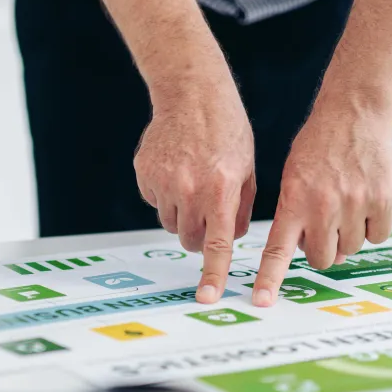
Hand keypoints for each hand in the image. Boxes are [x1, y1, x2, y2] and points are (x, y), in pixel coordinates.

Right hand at [135, 80, 256, 304]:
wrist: (192, 94)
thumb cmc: (227, 130)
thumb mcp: (246, 170)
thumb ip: (238, 208)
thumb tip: (227, 237)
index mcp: (220, 191)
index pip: (216, 245)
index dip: (213, 274)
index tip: (207, 297)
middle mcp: (189, 190)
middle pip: (188, 238)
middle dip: (198, 234)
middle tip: (206, 213)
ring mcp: (163, 182)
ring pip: (169, 221)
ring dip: (181, 212)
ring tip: (192, 181)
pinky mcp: (144, 173)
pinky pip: (154, 199)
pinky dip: (164, 192)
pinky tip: (176, 167)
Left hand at [251, 102, 391, 306]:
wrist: (354, 113)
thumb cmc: (319, 147)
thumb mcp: (293, 177)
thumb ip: (296, 215)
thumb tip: (313, 253)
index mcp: (293, 202)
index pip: (277, 250)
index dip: (270, 279)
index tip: (262, 303)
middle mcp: (323, 207)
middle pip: (321, 259)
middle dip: (322, 249)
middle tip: (324, 225)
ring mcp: (354, 205)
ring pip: (351, 248)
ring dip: (348, 235)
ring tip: (345, 202)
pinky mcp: (383, 200)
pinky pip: (378, 235)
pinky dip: (373, 225)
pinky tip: (367, 200)